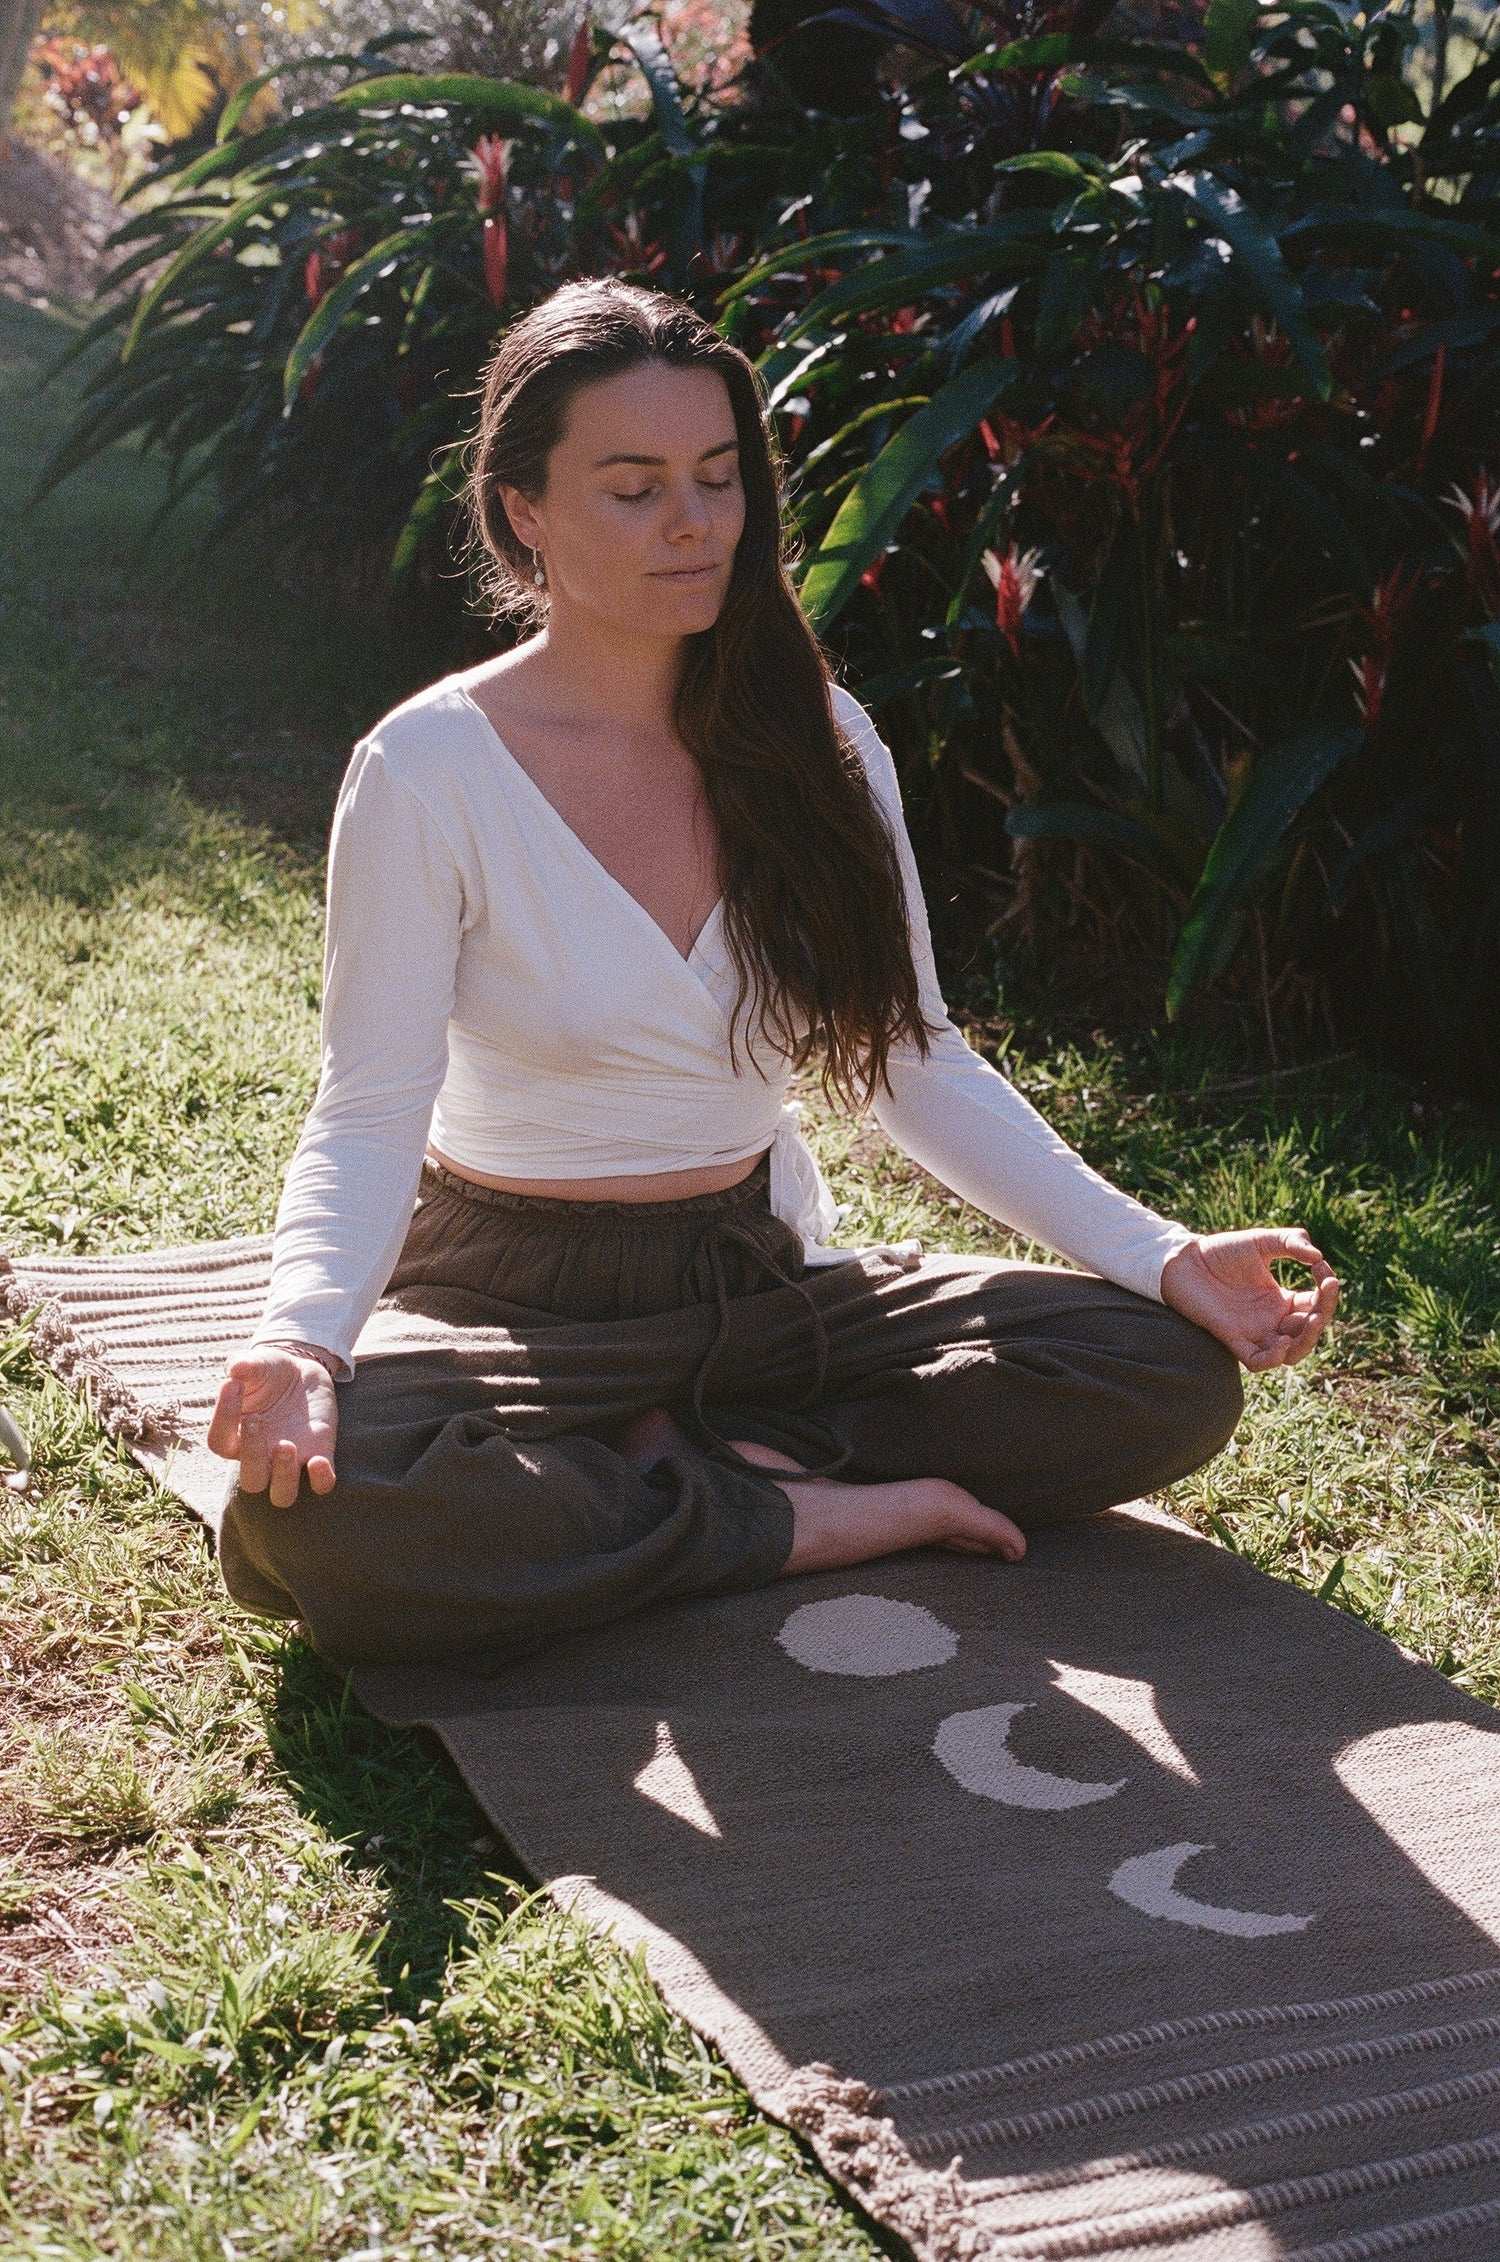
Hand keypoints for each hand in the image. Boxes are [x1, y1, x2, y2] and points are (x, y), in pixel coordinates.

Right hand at [206, 1347, 338, 1507]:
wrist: (302, 1371)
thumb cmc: (269, 1371)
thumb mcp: (256, 1363)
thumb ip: (244, 1365)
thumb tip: (237, 1369)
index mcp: (236, 1437)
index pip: (220, 1443)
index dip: (222, 1417)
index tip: (233, 1384)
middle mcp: (260, 1457)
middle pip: (251, 1482)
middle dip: (252, 1456)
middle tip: (256, 1420)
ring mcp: (291, 1461)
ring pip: (283, 1494)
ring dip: (284, 1476)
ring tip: (286, 1445)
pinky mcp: (319, 1454)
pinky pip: (321, 1485)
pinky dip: (321, 1479)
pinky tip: (319, 1460)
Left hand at [1159, 1228, 1339, 1372]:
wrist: (1183, 1260)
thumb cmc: (1221, 1251)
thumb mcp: (1261, 1242)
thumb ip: (1291, 1242)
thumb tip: (1318, 1256)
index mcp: (1281, 1300)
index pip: (1316, 1305)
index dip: (1327, 1291)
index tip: (1322, 1268)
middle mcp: (1271, 1320)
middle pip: (1309, 1332)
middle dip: (1323, 1317)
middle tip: (1324, 1293)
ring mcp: (1253, 1331)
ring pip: (1291, 1353)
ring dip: (1307, 1340)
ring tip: (1312, 1319)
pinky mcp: (1232, 1338)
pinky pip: (1258, 1361)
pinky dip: (1274, 1358)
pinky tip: (1283, 1341)